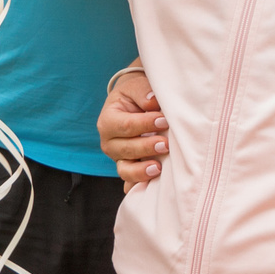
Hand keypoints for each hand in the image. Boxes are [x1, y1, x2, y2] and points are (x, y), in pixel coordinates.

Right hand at [99, 69, 167, 189]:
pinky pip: (132, 180)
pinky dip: (139, 184)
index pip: (125, 125)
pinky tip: (152, 187)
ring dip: (141, 171)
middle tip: (166, 144)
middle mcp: (109, 142)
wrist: (134, 103)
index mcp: (108, 120)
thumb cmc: (136, 94)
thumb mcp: (136, 86)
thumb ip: (143, 93)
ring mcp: (118, 158)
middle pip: (125, 149)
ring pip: (125, 169)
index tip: (164, 121)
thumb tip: (152, 103)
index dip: (145, 124)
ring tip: (158, 168)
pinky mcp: (129, 168)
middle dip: (146, 147)